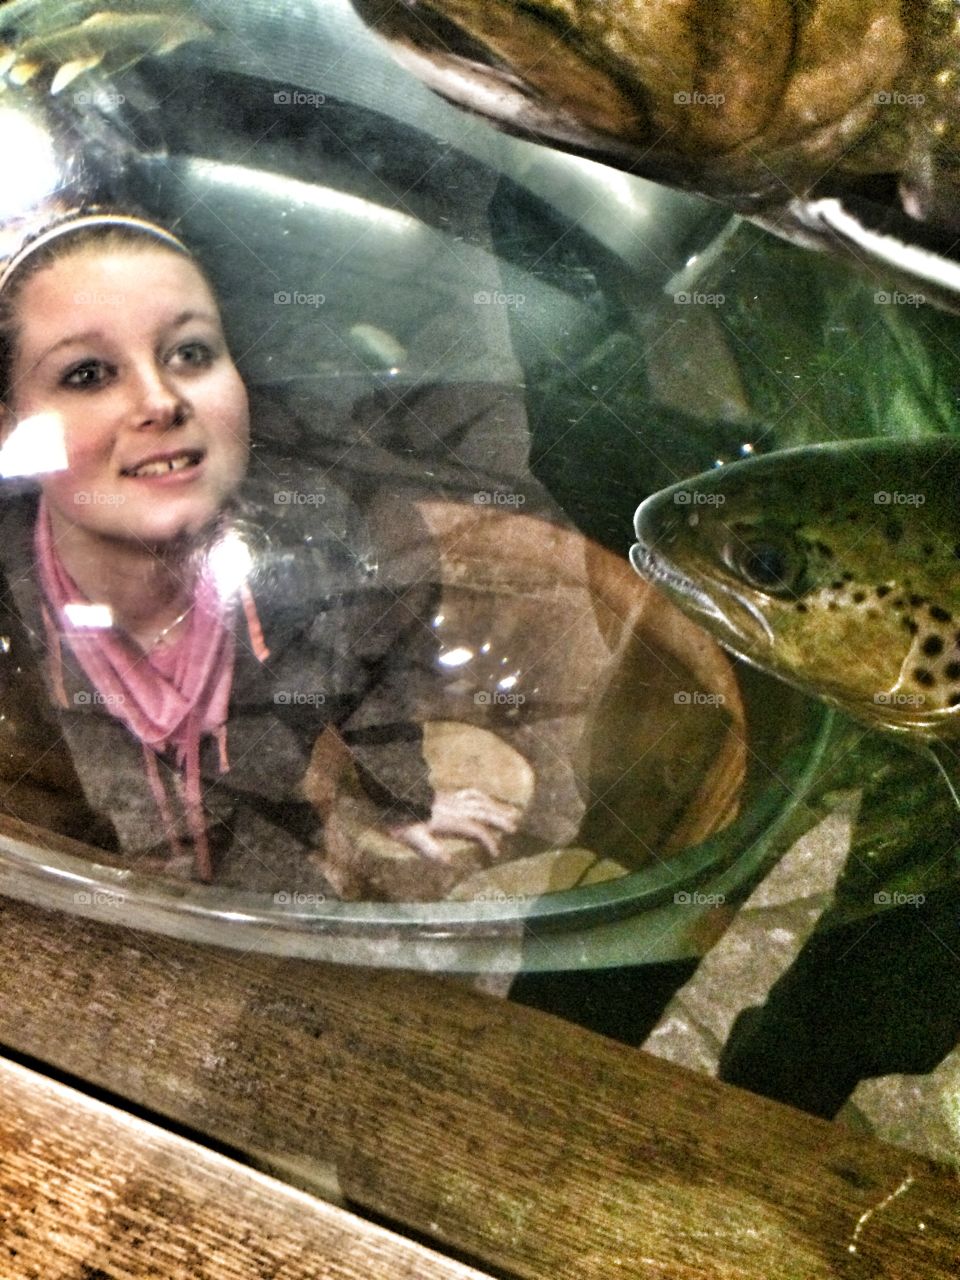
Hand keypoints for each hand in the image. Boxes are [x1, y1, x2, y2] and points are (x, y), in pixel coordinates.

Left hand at [390, 787, 520, 863]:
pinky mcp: (446, 795)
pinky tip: (485, 799)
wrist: (391, 793)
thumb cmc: (400, 818)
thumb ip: (430, 849)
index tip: (496, 853)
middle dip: (499, 820)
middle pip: (482, 812)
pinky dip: (481, 796)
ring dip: (495, 806)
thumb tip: (449, 862)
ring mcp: (451, 799)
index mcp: (449, 820)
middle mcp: (454, 807)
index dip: (488, 841)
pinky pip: (469, 793)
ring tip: (510, 811)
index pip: (475, 830)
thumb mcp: (412, 837)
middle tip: (515, 826)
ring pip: (479, 800)